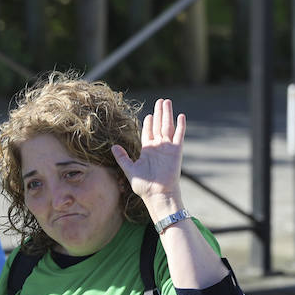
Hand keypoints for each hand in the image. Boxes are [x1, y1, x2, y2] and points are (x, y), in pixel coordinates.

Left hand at [112, 98, 185, 218]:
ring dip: (168, 114)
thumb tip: (113, 147)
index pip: (149, 133)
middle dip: (159, 113)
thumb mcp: (129, 170)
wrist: (158, 194)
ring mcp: (168, 148)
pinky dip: (180, 126)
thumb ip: (122, 158)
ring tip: (167, 102)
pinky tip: (181, 115)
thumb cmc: (144, 186)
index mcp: (148, 151)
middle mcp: (158, 147)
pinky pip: (179, 135)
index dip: (149, 123)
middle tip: (160, 101)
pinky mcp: (176, 151)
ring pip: (168, 126)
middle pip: (159, 125)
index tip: (149, 114)